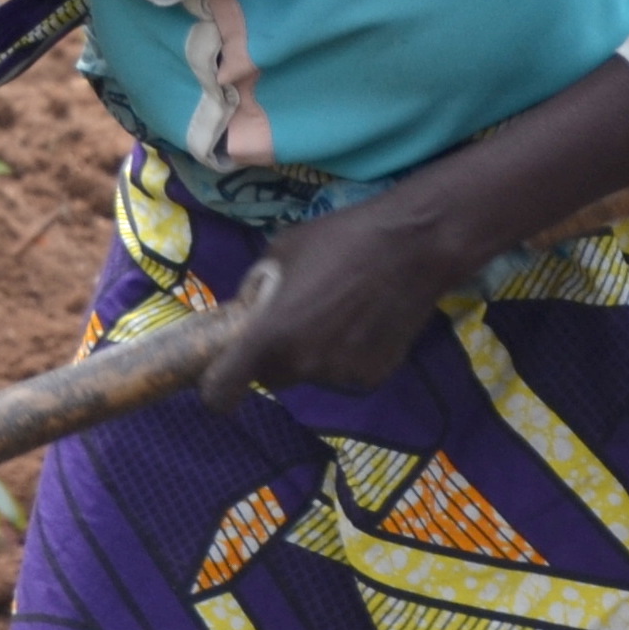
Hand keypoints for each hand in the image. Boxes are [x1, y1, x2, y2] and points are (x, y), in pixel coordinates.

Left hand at [196, 197, 470, 410]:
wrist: (412, 247)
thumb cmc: (341, 239)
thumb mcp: (282, 250)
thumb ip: (258, 286)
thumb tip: (250, 306)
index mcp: (269, 335)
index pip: (222, 390)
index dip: (216, 390)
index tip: (220, 383)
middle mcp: (301, 364)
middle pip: (271, 377)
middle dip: (272, 358)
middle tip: (290, 325)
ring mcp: (338, 376)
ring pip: (309, 375)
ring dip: (311, 356)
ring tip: (336, 315)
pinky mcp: (371, 379)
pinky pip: (343, 375)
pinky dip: (346, 359)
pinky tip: (363, 324)